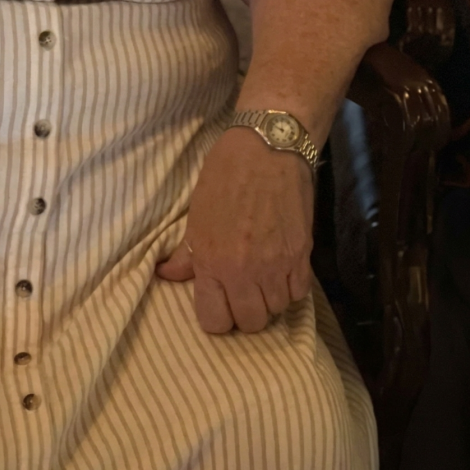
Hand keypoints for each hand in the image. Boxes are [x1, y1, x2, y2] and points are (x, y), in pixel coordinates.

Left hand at [156, 127, 313, 333]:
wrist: (268, 147)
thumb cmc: (226, 174)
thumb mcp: (196, 212)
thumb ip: (186, 252)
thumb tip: (167, 275)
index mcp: (212, 261)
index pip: (215, 322)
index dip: (217, 316)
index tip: (220, 301)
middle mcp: (245, 271)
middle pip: (250, 323)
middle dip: (245, 312)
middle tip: (243, 290)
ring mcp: (277, 265)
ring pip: (276, 310)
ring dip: (270, 298)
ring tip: (264, 277)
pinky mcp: (302, 253)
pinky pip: (299, 293)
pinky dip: (291, 288)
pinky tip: (283, 271)